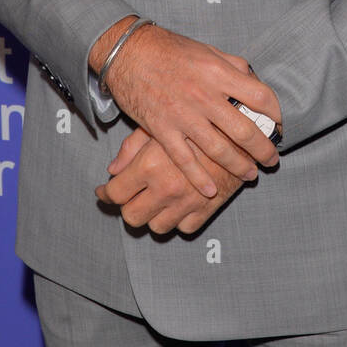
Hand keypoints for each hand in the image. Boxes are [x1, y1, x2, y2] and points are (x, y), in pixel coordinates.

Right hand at [95, 23, 281, 197]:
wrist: (129, 51)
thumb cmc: (169, 49)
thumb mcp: (207, 50)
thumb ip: (232, 66)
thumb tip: (254, 80)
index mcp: (218, 72)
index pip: (260, 96)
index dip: (276, 113)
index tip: (280, 124)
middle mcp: (204, 95)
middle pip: (244, 129)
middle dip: (263, 149)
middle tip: (271, 160)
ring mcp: (183, 115)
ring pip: (219, 149)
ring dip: (239, 166)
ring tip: (250, 174)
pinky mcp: (162, 129)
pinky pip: (184, 159)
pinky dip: (199, 177)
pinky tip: (211, 190)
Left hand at [95, 126, 256, 234]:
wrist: (241, 126)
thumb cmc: (197, 118)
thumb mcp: (159, 123)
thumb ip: (132, 147)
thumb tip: (114, 168)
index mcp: (149, 165)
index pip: (115, 192)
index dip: (106, 193)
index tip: (104, 191)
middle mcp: (165, 187)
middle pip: (131, 216)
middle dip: (128, 207)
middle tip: (131, 196)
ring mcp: (187, 202)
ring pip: (157, 227)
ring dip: (154, 215)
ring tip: (156, 199)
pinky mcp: (207, 210)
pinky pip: (184, 228)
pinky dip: (180, 219)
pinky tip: (180, 202)